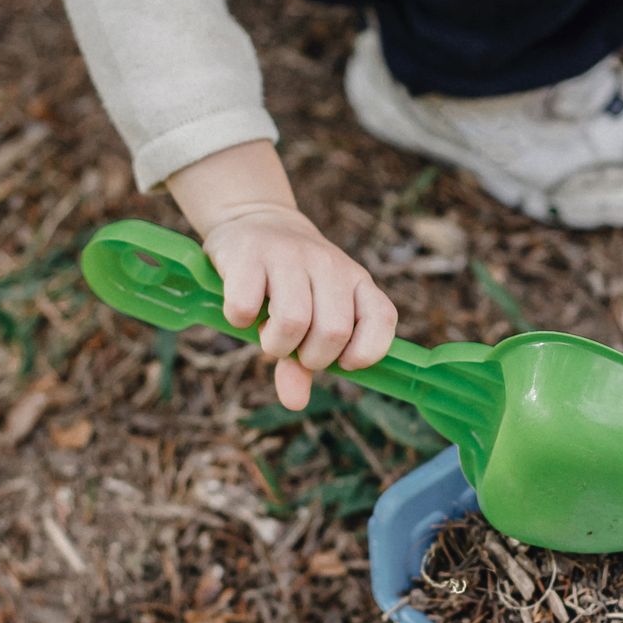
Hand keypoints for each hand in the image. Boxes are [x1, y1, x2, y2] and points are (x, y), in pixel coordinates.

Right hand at [206, 204, 396, 408]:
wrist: (253, 220)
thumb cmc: (287, 282)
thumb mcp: (308, 316)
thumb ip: (304, 362)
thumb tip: (295, 402)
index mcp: (355, 280)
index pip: (382, 319)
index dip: (366, 351)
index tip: (342, 362)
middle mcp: (328, 265)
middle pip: (333, 331)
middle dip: (310, 357)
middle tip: (294, 347)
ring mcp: (289, 256)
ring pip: (293, 321)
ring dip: (275, 344)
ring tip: (269, 332)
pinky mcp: (249, 254)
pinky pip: (246, 307)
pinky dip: (239, 321)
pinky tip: (241, 312)